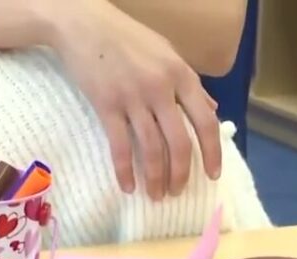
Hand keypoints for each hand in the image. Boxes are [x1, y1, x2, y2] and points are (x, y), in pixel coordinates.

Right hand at [54, 0, 222, 199]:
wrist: (84, 25)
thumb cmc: (126, 38)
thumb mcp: (166, 53)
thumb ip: (188, 83)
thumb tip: (210, 108)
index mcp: (181, 74)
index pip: (205, 121)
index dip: (211, 152)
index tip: (212, 175)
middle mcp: (161, 88)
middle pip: (179, 142)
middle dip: (181, 174)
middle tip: (177, 192)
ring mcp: (133, 98)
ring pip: (152, 149)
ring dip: (155, 178)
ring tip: (155, 196)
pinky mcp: (107, 106)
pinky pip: (120, 146)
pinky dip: (124, 171)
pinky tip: (127, 187)